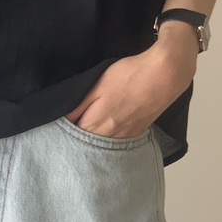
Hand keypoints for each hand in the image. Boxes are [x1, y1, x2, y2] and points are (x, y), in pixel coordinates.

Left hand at [65, 22, 198, 137]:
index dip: (62, 134)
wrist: (165, 74)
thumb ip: (77, 106)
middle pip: (87, 146)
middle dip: (75, 142)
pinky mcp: (138, 131)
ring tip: (85, 132)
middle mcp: (111, 136)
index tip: (55, 129)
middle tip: (68, 132)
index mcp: (97, 124)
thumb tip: (62, 121)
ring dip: (92, 142)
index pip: (72, 139)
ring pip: (102, 146)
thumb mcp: (96, 85)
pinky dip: (108, 140)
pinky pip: (118, 142)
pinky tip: (106, 132)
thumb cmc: (129, 76)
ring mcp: (127, 135)